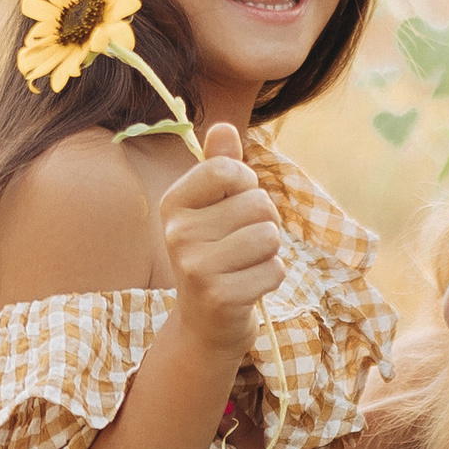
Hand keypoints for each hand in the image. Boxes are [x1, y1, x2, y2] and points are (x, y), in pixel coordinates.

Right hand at [160, 126, 282, 358]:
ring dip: (270, 251)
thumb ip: (220, 165)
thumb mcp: (213, 208)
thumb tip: (224, 126)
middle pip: (257, 202)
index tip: (237, 202)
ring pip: (269, 236)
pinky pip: (275, 270)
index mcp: (174, 203)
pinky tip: (249, 287)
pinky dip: (272, 278)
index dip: (247, 182)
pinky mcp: (220, 296)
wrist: (206, 323)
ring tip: (247, 264)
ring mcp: (196, 266)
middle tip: (246, 243)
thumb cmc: (217, 254)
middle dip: (266, 221)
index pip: (227, 168)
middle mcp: (178, 233)